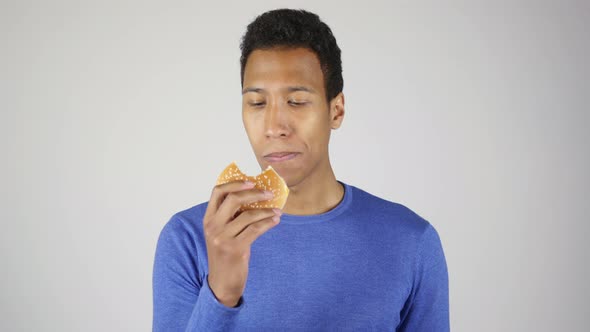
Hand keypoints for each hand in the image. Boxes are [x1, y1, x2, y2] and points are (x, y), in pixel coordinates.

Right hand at [203, 181, 281, 306]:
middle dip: (254, 193)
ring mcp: (223, 238)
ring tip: (277, 211)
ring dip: (266, 211)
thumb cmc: (226, 255)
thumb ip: (231, 217)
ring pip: (248, 215)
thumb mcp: (222, 233)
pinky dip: (268, 223)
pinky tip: (276, 221)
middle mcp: (213, 226)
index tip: (251, 181)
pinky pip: (256, 229)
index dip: (234, 183)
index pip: (217, 192)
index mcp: (208, 219)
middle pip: (233, 199)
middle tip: (269, 193)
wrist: (222, 282)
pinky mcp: (235, 248)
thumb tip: (254, 196)